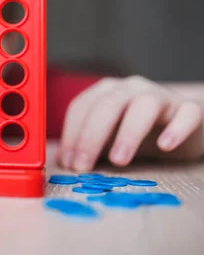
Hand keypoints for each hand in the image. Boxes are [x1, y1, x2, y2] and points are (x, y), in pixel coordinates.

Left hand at [57, 76, 203, 170]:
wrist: (185, 126)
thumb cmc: (140, 133)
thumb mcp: (109, 139)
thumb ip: (88, 146)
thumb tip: (64, 162)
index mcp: (106, 92)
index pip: (82, 107)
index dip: (72, 135)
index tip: (68, 163)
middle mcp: (131, 88)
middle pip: (107, 105)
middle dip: (91, 137)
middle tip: (83, 166)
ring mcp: (162, 95)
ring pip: (144, 106)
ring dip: (128, 134)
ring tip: (118, 161)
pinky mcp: (190, 108)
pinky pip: (186, 113)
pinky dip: (176, 129)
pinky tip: (165, 146)